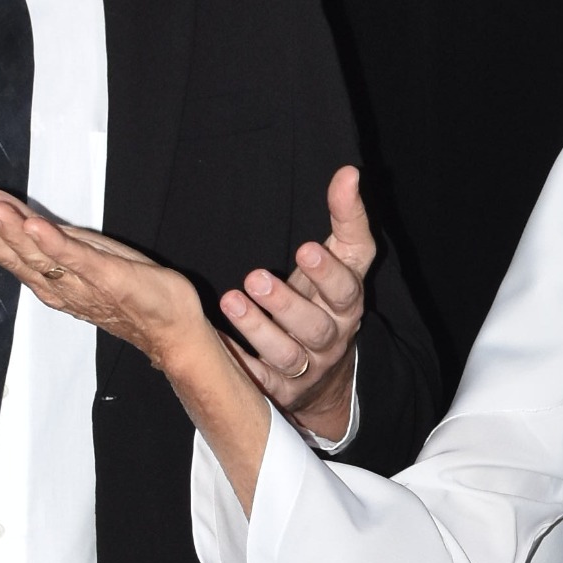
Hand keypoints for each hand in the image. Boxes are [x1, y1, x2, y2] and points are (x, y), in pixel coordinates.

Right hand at [0, 189, 210, 372]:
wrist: (169, 326)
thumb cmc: (125, 291)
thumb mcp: (79, 255)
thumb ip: (46, 237)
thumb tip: (12, 214)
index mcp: (47, 276)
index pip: (6, 251)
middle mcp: (56, 283)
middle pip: (12, 255)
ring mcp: (80, 282)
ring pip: (36, 257)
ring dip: (10, 232)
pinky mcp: (108, 278)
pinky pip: (77, 260)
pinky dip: (54, 244)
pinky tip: (35, 226)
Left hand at [222, 165, 374, 439]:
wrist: (327, 374)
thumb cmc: (327, 300)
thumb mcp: (344, 260)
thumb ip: (346, 218)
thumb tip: (349, 173)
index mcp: (347, 305)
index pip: (347, 289)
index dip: (328, 272)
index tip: (306, 248)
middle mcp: (331, 339)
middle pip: (315, 326)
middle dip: (286, 304)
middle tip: (255, 277)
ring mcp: (307, 368)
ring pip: (287, 355)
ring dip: (258, 329)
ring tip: (232, 300)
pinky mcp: (280, 390)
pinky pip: (258, 380)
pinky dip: (237, 362)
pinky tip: (213, 338)